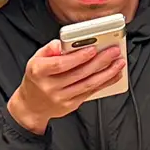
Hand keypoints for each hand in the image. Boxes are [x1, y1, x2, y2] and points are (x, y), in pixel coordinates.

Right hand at [6, 39, 124, 133]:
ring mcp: (61, 98)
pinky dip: (104, 83)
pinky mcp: (70, 105)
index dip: (78, 57)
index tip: (93, 48)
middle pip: (79, 73)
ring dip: (107, 73)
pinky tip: (114, 75)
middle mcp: (49, 86)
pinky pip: (90, 93)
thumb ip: (49, 49)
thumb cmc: (36, 78)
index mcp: (38, 72)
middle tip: (113, 51)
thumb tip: (62, 43)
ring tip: (118, 62)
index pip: (60, 64)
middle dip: (100, 61)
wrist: (31, 105)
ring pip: (88, 84)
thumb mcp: (35, 59)